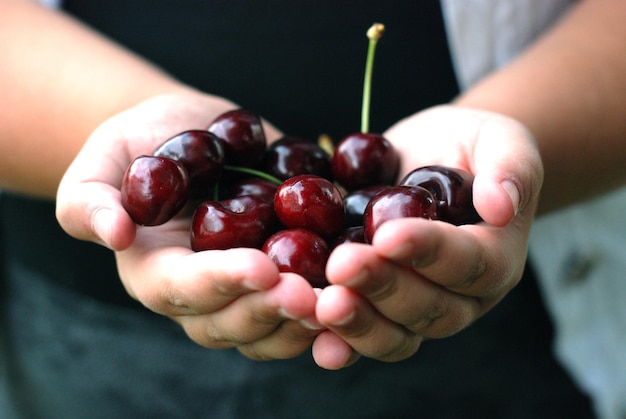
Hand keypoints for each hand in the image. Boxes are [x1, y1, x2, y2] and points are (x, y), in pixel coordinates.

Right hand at [56, 92, 321, 359]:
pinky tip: (363, 291)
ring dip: (307, 321)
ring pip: (272, 328)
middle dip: (272, 311)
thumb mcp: (104, 159)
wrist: (192, 137)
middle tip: (312, 295)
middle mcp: (201, 296)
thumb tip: (111, 233)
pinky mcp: (279, 277)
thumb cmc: (141, 144)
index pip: (184, 289)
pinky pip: (303, 307)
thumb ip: (89, 198)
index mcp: (155, 273)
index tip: (263, 267)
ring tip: (344, 300)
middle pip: (232, 323)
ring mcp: (243, 292)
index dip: (222, 283)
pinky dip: (331, 308)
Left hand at [312, 105, 543, 368]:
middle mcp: (460, 296)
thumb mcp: (498, 139)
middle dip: (384, 287)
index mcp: (496, 257)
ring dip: (358, 323)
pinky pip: (365, 337)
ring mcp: (420, 309)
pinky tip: (314, 339)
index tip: (388, 234)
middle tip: (342, 265)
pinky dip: (340, 344)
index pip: (469, 263)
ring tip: (322, 304)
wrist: (429, 159)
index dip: (429, 252)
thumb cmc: (467, 146)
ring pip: (396, 334)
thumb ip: (509, 166)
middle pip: (430, 308)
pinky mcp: (381, 308)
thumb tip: (501, 205)